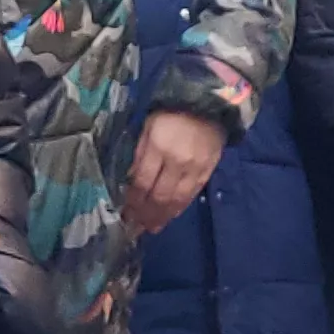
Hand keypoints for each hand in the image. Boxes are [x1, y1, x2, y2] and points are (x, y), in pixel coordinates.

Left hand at [121, 109, 228, 234]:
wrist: (208, 104)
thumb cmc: (171, 113)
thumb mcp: (148, 127)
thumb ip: (140, 154)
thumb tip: (131, 181)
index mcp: (158, 148)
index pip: (142, 182)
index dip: (133, 201)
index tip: (125, 213)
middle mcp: (177, 162)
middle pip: (159, 196)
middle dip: (146, 215)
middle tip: (136, 229)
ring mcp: (195, 169)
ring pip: (177, 200)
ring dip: (163, 217)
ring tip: (152, 228)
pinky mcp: (208, 171)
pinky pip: (192, 195)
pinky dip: (180, 208)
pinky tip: (171, 215)